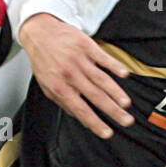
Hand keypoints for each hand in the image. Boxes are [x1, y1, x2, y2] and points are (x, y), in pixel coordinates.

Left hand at [18, 13, 132, 138]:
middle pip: (95, 96)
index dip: (95, 123)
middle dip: (112, 111)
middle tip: (126, 122)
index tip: (107, 134)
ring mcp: (79, 59)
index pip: (81, 110)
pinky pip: (103, 57)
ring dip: (116, 92)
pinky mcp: (86, 45)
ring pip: (101, 79)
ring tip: (126, 104)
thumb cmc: (44, 61)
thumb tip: (80, 118)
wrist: (39, 32)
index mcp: (60, 87)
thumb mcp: (47, 86)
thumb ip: (63, 102)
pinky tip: (124, 74)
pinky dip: (114, 66)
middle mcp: (70, 75)